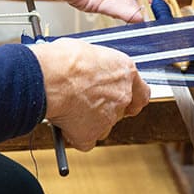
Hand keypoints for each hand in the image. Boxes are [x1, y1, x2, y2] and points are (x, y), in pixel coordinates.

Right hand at [28, 38, 150, 150]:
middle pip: (120, 111)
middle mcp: (122, 95)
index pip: (141, 93)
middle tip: (87, 102)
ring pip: (102, 127)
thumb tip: (87, 68)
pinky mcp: (91, 134)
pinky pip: (84, 141)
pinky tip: (63, 123)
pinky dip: (75, 135)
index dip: (132, 98)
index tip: (124, 98)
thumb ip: (95, 66)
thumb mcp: (87, 52)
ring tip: (69, 109)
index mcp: (124, 71)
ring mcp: (109, 118)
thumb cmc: (65, 59)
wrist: (52, 77)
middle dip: (105, 110)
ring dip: (89, 122)